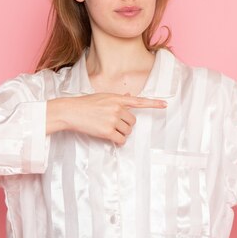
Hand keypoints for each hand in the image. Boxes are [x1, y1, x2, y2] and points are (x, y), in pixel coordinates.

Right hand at [47, 93, 166, 145]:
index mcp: (117, 98)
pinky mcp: (107, 131)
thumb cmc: (85, 104)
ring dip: (121, 133)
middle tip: (114, 124)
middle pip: (133, 121)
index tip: (165, 105)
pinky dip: (118, 141)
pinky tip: (111, 138)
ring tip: (108, 129)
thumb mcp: (103, 97)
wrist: (71, 111)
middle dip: (126, 125)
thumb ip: (118, 98)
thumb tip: (130, 95)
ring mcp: (112, 119)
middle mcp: (117, 108)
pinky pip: (121, 140)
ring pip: (128, 131)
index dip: (153, 103)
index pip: (139, 101)